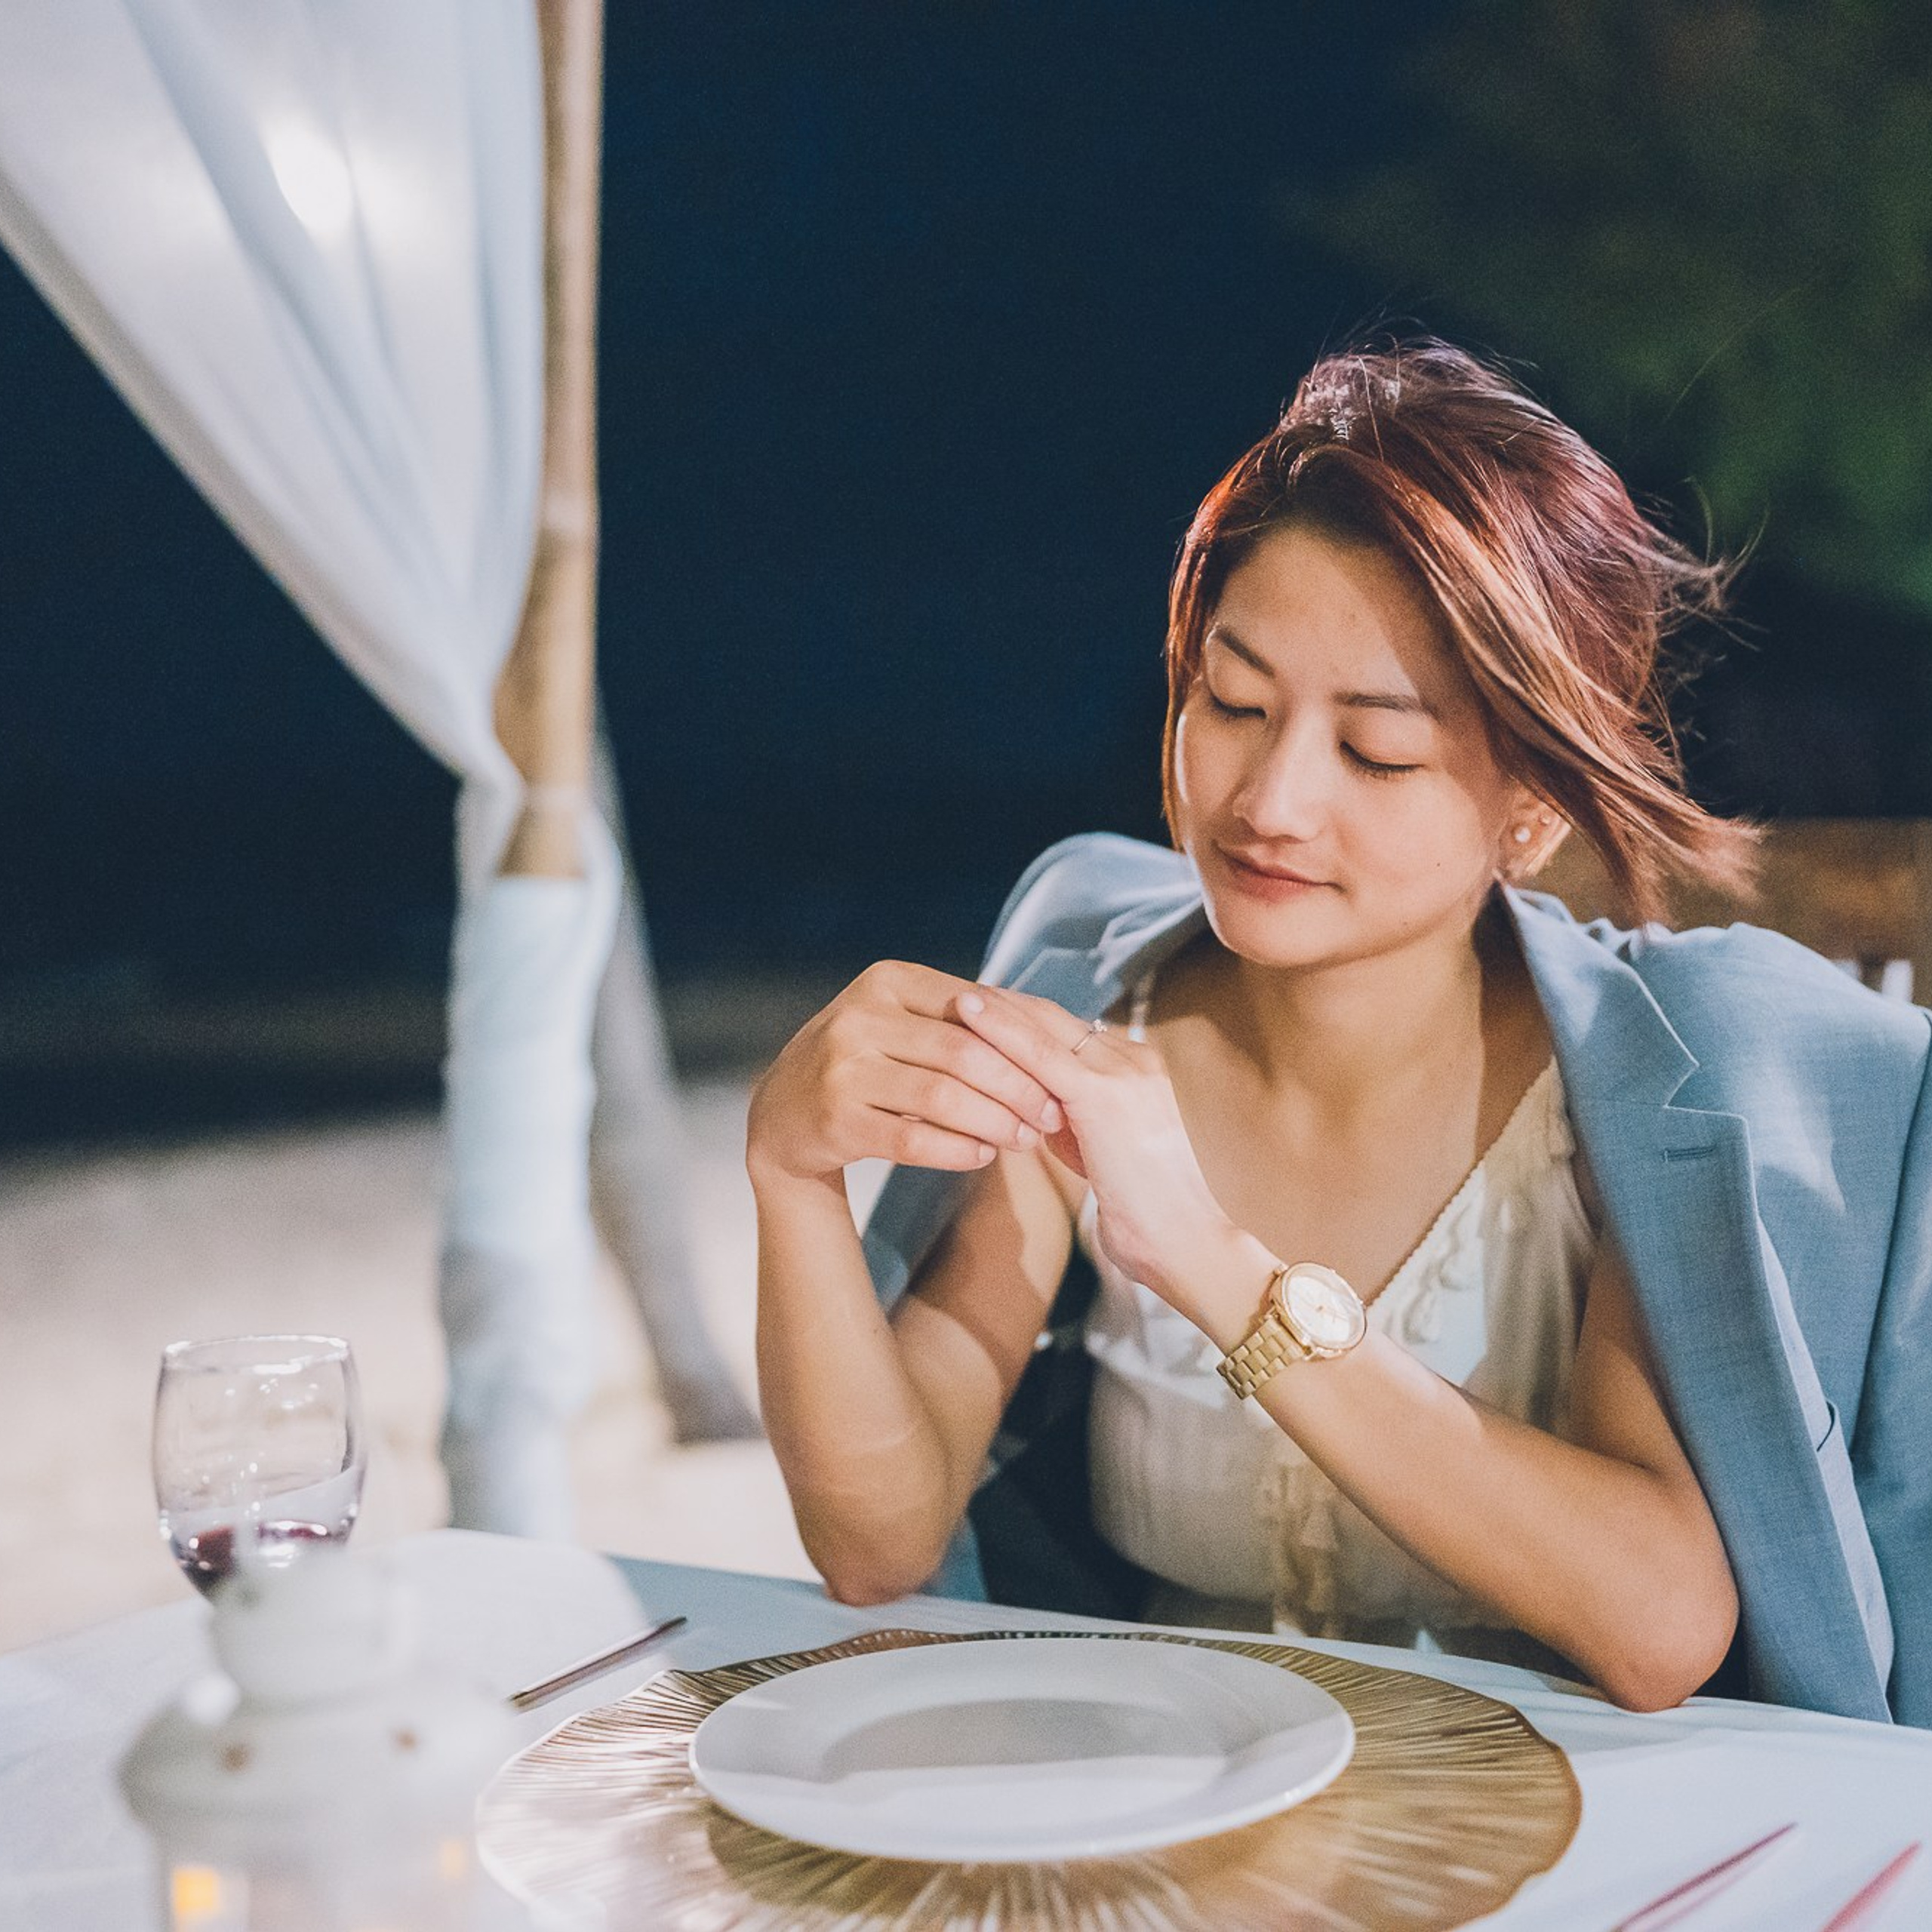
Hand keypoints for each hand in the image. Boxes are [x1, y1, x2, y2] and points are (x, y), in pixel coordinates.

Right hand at [745, 961, 1064, 1192]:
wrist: (784, 1112)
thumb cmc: (864, 1061)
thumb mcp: (898, 1019)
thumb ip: (958, 1018)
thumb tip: (1046, 1032)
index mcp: (887, 981)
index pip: (974, 1010)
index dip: (1023, 1044)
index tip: (1059, 1072)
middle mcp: (860, 1017)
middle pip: (963, 1054)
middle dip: (1017, 1088)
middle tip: (1050, 1114)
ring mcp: (843, 1069)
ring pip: (943, 1098)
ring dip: (994, 1122)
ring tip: (1025, 1140)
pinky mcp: (836, 1120)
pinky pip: (912, 1139)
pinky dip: (956, 1150)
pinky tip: (982, 1156)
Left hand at [952, 984, 1238, 1306]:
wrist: (1184, 1244)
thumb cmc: (1141, 1210)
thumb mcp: (1098, 1149)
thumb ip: (1066, 1117)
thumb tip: (1022, 1105)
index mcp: (1136, 1066)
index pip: (1065, 1029)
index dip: (1018, 1017)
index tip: (977, 1010)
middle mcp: (1133, 1056)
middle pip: (1052, 1018)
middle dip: (1001, 1004)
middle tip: (950, 994)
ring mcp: (1122, 1070)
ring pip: (1042, 1027)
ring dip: (994, 1009)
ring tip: (950, 995)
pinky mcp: (1104, 1094)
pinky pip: (1038, 1055)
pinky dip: (999, 1031)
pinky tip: (966, 1017)